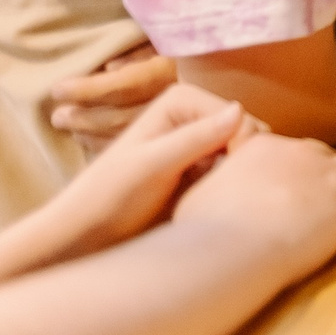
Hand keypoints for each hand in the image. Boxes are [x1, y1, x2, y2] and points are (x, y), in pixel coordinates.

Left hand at [46, 84, 261, 259]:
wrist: (87, 234)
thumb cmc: (109, 198)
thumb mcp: (151, 166)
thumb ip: (195, 138)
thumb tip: (241, 110)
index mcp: (181, 99)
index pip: (240, 116)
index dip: (241, 145)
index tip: (223, 179)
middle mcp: (195, 114)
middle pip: (248, 133)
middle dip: (241, 161)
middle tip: (218, 192)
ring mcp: (201, 142)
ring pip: (246, 154)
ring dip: (238, 176)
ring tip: (215, 199)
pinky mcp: (204, 168)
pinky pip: (235, 172)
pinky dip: (232, 187)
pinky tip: (215, 204)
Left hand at [48, 38, 178, 146]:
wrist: (253, 66)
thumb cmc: (190, 48)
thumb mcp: (169, 37)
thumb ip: (142, 49)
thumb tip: (110, 68)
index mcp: (169, 71)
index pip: (122, 85)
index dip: (87, 90)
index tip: (58, 89)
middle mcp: (173, 100)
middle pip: (121, 116)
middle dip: (84, 118)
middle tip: (57, 117)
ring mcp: (178, 122)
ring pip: (130, 134)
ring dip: (94, 135)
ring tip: (71, 129)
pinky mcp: (179, 135)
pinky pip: (142, 145)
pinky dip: (113, 145)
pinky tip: (95, 142)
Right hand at [173, 130, 335, 283]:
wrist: (229, 248)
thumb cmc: (204, 229)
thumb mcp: (200, 190)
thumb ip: (218, 176)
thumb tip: (217, 176)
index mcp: (265, 147)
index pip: (291, 149)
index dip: (295, 168)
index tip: (294, 185)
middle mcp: (301, 155)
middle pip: (325, 156)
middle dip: (325, 173)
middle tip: (322, 197)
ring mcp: (329, 178)